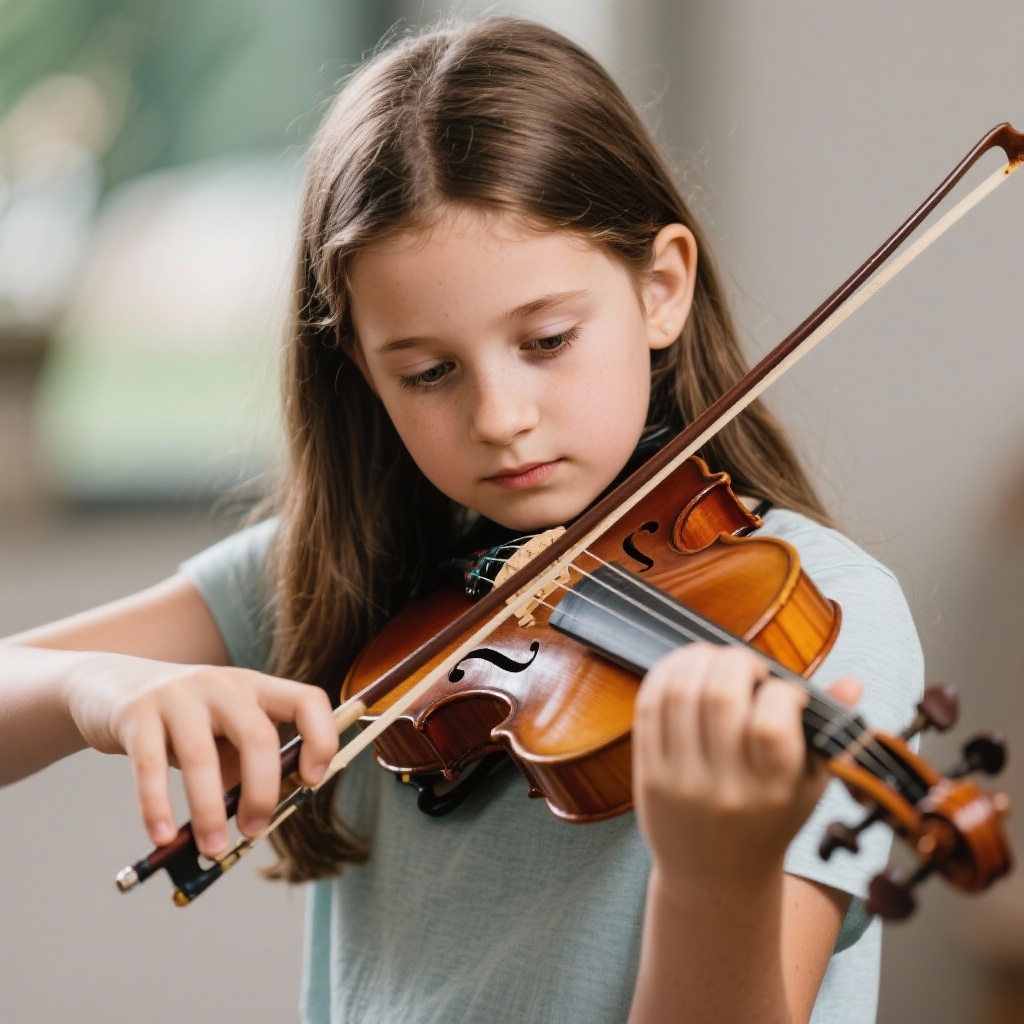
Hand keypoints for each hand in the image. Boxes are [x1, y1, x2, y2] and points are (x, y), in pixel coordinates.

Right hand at [64, 655, 338, 855]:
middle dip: (262, 791)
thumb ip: (244, 767)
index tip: (310, 781)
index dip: (320, 740)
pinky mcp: (136, 713)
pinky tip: (163, 836)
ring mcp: (178, 694)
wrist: (112, 685)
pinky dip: (157, 806)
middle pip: (258, 736)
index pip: (308, 701)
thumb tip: (259, 820)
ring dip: (210, 810)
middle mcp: (223, 684)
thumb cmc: (183, 722)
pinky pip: (149, 765)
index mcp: (256, 687)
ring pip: (201, 756)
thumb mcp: (223, 734)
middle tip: (254, 830)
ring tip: (211, 847)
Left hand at [632, 643, 860, 888]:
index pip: (771, 723)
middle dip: (737, 661)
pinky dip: (666, 673)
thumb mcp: (809, 786)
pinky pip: (648, 706)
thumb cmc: (770, 821)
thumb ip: (828, 732)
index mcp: (772, 790)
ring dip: (699, 659)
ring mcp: (680, 780)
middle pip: (721, 695)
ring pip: (680, 693)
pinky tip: (686, 668)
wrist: (714, 875)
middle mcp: (724, 787)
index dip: (781, 690)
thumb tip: (851, 682)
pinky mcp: (648, 773)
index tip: (785, 692)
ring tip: (716, 660)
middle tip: (747, 666)